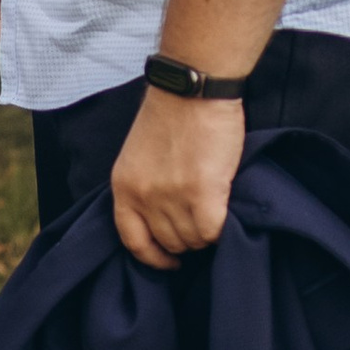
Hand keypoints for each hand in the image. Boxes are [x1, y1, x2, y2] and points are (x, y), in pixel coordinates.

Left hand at [109, 87, 246, 267]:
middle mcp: (144, 197)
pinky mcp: (202, 194)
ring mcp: (172, 197)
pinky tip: (227, 210)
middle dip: (187, 239)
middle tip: (202, 221)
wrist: (192, 88)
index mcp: (123, 186)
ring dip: (207, 231)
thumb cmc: (172, 113)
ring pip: (194, 240)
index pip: (132, 240)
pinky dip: (223, 228)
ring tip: (216, 209)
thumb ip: (147, 187)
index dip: (153, 257)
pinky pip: (214, 232)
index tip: (169, 260)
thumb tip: (165, 220)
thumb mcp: (140, 154)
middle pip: (169, 242)